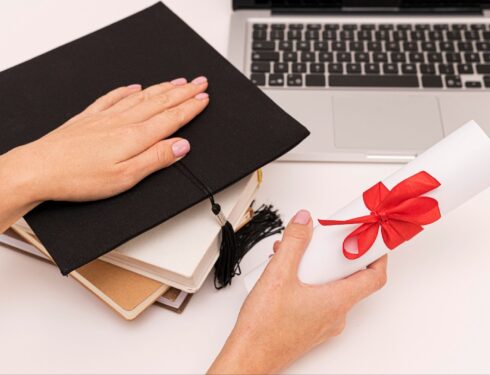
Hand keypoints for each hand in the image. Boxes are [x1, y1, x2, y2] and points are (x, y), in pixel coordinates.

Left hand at [0, 76, 208, 230]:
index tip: (204, 98)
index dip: (190, 107)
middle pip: (160, 102)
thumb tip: (181, 146)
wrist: (39, 169)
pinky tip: (133, 87)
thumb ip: (155, 159)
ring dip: (162, 88)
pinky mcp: (88, 118)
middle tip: (199, 82)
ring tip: (177, 81)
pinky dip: (127, 90)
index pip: (171, 118)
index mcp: (134, 136)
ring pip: (141, 97)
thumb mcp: (126, 177)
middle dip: (183, 91)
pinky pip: (113, 97)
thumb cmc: (80, 177)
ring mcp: (104, 117)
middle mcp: (122, 122)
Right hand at [209, 210, 387, 374]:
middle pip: (350, 278)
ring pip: (331, 287)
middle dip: (335, 255)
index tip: (372, 239)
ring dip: (316, 267)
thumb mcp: (278, 274)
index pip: (374, 277)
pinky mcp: (311, 326)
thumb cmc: (264, 329)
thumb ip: (294, 242)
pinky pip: (319, 298)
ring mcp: (324, 323)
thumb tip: (304, 221)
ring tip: (291, 257)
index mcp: (336, 302)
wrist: (249, 357)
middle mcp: (335, 315)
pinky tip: (285, 275)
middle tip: (323, 241)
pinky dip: (308, 281)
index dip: (377, 255)